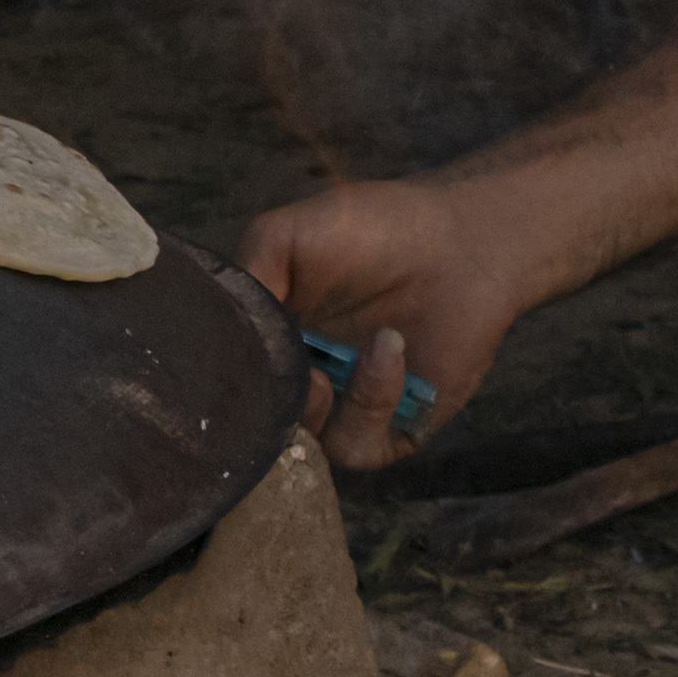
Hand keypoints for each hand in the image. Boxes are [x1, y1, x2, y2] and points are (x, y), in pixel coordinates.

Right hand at [248, 175, 534, 478]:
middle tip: (283, 374)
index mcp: (271, 343)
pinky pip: (362, 445)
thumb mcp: (284, 235)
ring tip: (328, 372)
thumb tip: (218, 333)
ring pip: (308, 446)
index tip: (228, 366)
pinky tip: (388, 348)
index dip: (222, 382)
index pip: (229, 382)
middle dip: (264, 410)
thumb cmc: (374, 229)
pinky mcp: (396, 430)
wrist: (459, 239)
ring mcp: (348, 410)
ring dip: (315, 411)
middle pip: (260, 426)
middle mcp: (303, 382)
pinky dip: (368, 401)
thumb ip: (245, 278)